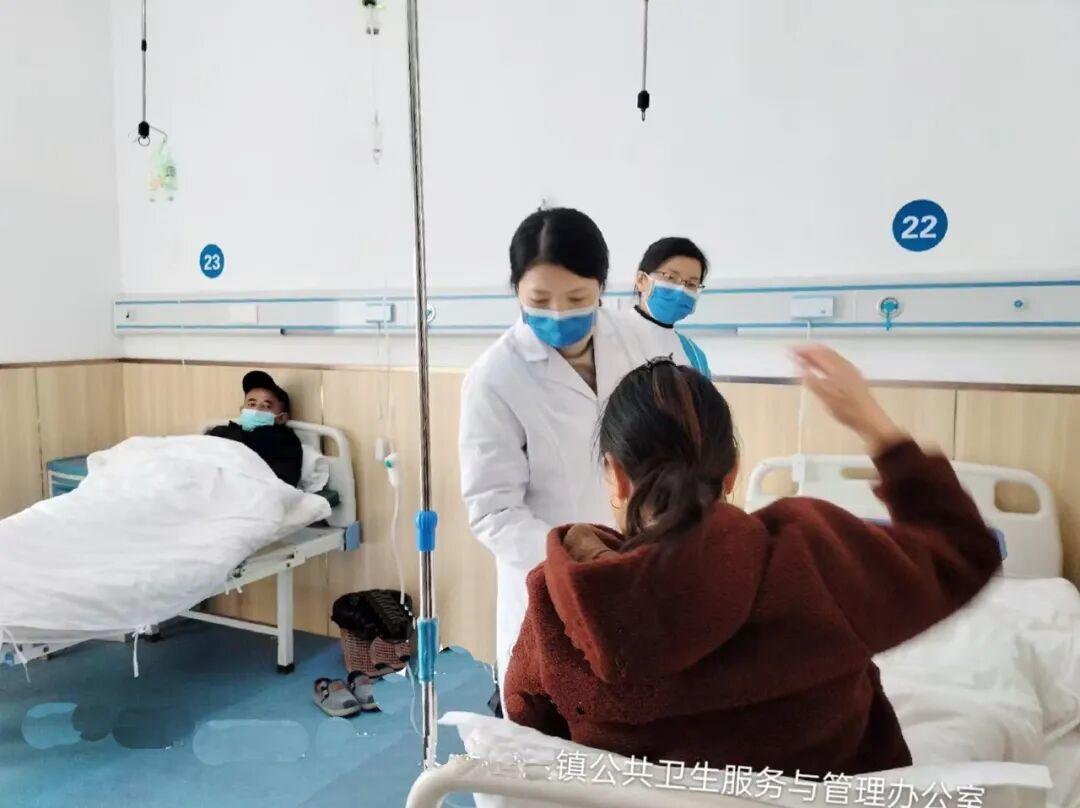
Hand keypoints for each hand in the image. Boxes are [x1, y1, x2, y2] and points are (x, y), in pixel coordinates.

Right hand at [792, 344, 907, 454]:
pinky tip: (823, 367)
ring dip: (818, 354)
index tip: (789, 351)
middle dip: (809, 350)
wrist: (871, 419)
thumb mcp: (826, 398)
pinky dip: (826, 359)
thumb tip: (798, 366)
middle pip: (825, 351)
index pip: (817, 353)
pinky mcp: (855, 376)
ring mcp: (851, 370)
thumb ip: (812, 380)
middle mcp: (845, 365)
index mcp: (837, 368)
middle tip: (795, 353)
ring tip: (806, 358)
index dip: (802, 351)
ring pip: (832, 355)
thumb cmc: (847, 411)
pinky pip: (838, 360)